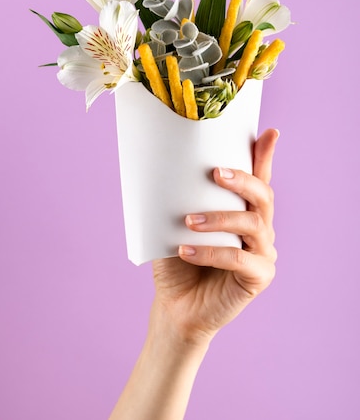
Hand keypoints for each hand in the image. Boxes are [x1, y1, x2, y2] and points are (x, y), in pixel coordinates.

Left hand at [151, 128, 278, 346]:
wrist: (175, 305)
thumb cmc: (178, 260)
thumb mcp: (177, 223)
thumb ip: (184, 198)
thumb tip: (167, 164)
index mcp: (243, 211)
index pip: (258, 179)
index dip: (265, 156)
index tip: (270, 132)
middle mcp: (260, 228)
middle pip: (263, 196)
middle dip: (242, 180)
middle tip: (215, 173)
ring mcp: (263, 253)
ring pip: (254, 225)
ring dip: (221, 219)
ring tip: (189, 221)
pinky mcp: (259, 277)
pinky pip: (241, 259)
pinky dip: (212, 253)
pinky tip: (186, 250)